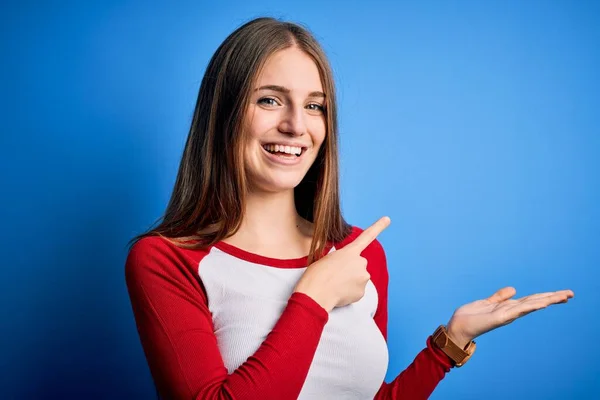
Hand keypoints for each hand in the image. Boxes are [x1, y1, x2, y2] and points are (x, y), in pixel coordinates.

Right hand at [293, 216, 390, 311]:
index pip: (366, 236)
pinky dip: (349, 293)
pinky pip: (357, 291)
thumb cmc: (316, 275)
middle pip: (358, 265)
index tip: (387, 219)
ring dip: (350, 282)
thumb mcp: (326, 259)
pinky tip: (339, 293)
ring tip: (335, 285)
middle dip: (350, 270)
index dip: (378, 227)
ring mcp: (363, 277)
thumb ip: (340, 260)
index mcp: (350, 251)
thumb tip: (345, 272)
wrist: (316, 293)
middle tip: (335, 276)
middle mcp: (360, 262)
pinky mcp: (362, 292)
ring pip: (358, 278)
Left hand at [446, 287, 574, 347]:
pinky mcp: (499, 318)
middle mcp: (510, 312)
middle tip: (571, 294)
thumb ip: (500, 297)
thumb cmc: (470, 317)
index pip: (531, 300)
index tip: (563, 294)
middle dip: (553, 298)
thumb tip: (514, 289)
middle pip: (535, 302)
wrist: (457, 328)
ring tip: (563, 296)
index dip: (546, 296)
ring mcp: (506, 315)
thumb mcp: (486, 302)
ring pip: (530, 305)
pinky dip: (529, 307)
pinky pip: (516, 311)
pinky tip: (541, 303)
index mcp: (508, 307)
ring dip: (547, 300)